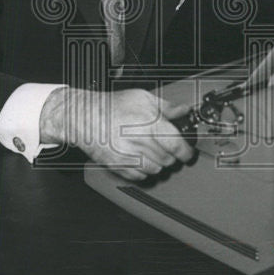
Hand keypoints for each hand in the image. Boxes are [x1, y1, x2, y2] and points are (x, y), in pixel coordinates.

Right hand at [40, 87, 194, 180]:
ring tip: (152, 150)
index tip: (188, 152)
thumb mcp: (142, 98)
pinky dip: (145, 170)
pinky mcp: (119, 167)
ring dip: (159, 162)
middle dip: (171, 154)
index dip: (186, 152)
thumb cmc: (112, 106)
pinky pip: (141, 176)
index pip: (177, 145)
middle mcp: (140, 142)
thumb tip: (184, 111)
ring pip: (157, 170)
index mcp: (150, 124)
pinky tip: (140, 157)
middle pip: (168, 159)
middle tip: (166, 145)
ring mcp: (129, 157)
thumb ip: (166, 107)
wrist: (85, 117)